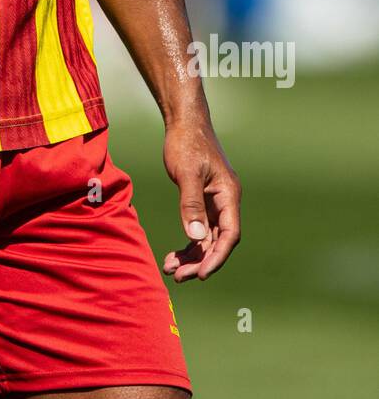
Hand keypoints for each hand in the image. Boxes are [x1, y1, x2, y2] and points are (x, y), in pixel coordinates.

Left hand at [162, 120, 240, 280]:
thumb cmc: (186, 143)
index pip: (229, 235)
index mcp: (228, 195)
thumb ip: (191, 205)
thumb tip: (195, 237)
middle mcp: (225, 202)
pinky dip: (188, 243)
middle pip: (217, 241)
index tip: (201, 274)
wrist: (184, 122)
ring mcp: (214, 202)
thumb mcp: (187, 173)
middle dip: (200, 261)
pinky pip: (199, 229)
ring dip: (192, 256)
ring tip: (170, 269)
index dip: (216, 257)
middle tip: (178, 276)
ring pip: (207, 238)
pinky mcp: (202, 200)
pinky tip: (173, 255)